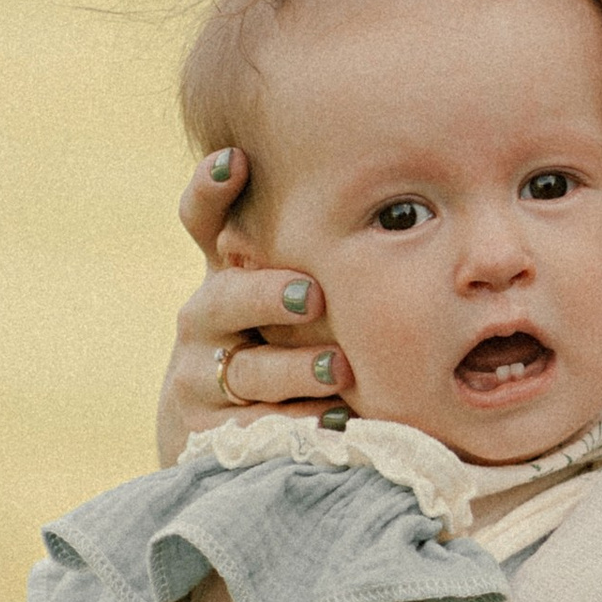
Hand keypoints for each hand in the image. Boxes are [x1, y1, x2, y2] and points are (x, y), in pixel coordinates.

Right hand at [158, 148, 348, 460]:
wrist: (226, 441)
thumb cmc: (286, 352)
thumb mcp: (302, 304)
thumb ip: (327, 262)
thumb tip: (404, 204)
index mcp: (228, 275)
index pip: (202, 221)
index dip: (211, 191)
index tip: (234, 159)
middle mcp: (205, 319)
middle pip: (222, 299)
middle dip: (266, 295)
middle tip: (311, 295)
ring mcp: (198, 376)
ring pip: (244, 369)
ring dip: (293, 368)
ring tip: (339, 369)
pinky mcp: (200, 431)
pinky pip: (252, 428)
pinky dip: (295, 425)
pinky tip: (334, 423)